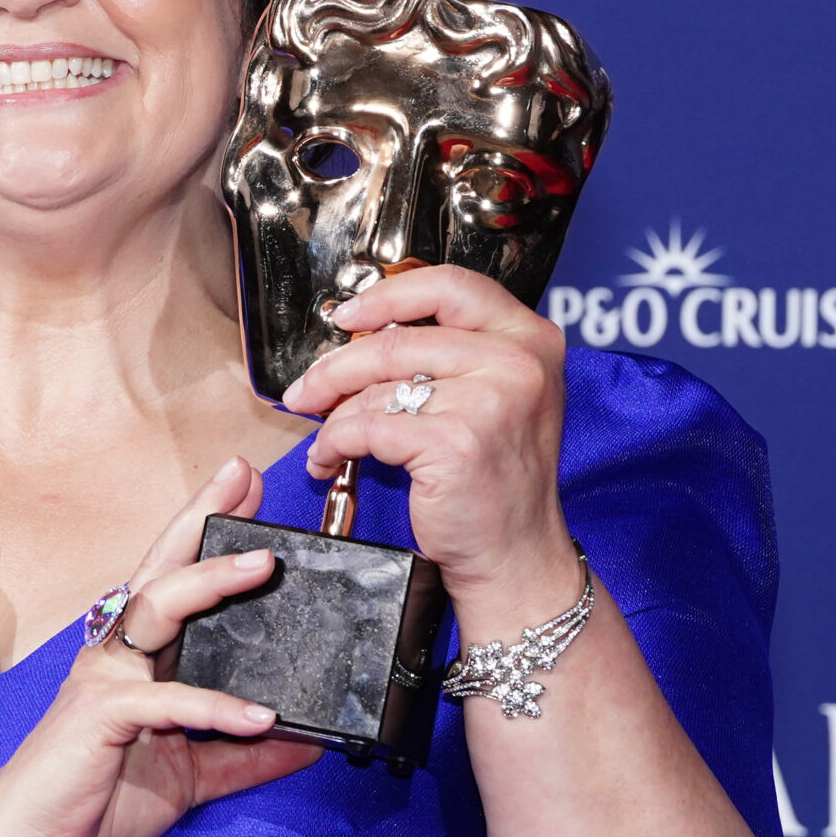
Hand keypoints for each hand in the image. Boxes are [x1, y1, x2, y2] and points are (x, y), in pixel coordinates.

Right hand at [0, 457, 321, 836]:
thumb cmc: (92, 800)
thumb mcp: (190, 777)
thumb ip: (242, 756)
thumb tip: (306, 742)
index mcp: (134, 659)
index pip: (176, 582)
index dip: (210, 536)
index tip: (247, 491)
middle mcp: (116, 654)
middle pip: (162, 571)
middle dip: (202, 519)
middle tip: (244, 476)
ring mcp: (104, 678)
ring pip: (157, 610)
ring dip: (210, 582)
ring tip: (262, 565)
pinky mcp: (100, 715)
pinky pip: (165, 700)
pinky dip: (214, 707)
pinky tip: (259, 715)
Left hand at [278, 265, 579, 608]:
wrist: (516, 552)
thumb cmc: (498, 478)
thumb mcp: (499, 395)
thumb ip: (454, 353)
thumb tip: (366, 331)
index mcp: (529, 337)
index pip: (448, 284)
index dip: (387, 296)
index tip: (347, 315)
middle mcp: (517, 362)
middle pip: (396, 340)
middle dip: (335, 367)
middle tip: (306, 389)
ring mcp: (488, 401)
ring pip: (376, 387)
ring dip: (333, 413)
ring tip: (321, 433)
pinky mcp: (453, 442)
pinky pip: (366, 428)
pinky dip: (334, 444)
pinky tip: (330, 458)